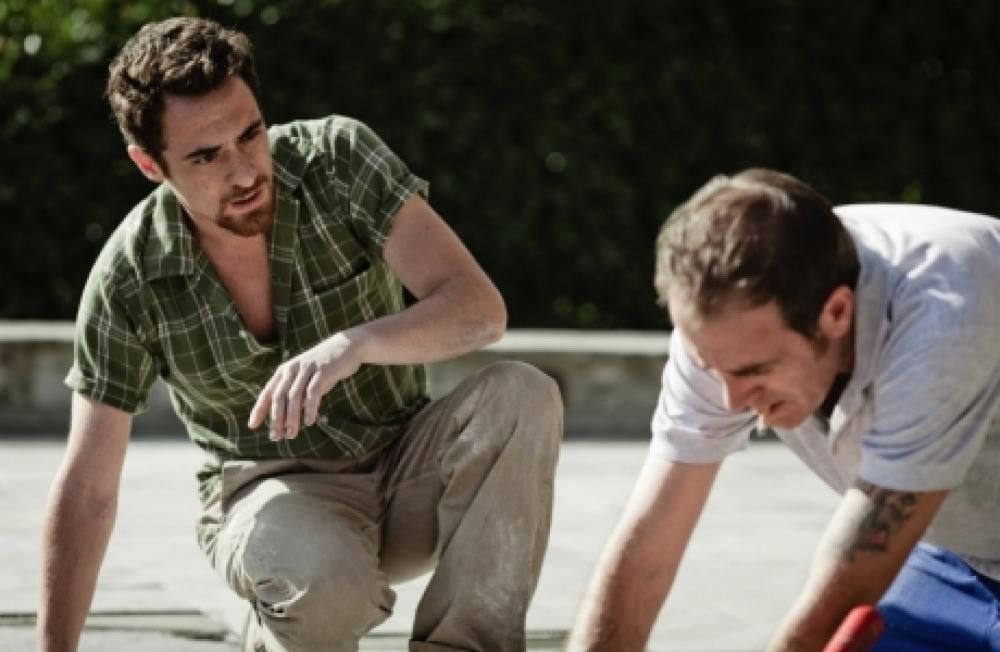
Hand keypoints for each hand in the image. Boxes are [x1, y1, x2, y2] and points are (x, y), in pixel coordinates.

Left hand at [248, 332, 363, 439]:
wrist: (347, 346)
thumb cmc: (324, 367)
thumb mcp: (306, 378)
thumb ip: (296, 395)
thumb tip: (286, 421)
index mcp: (284, 371)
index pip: (268, 392)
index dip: (259, 409)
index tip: (252, 426)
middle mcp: (292, 369)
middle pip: (279, 397)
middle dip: (276, 419)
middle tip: (275, 437)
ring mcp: (307, 369)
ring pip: (294, 396)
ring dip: (292, 418)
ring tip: (291, 434)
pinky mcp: (323, 371)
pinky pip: (313, 392)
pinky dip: (310, 408)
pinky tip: (310, 421)